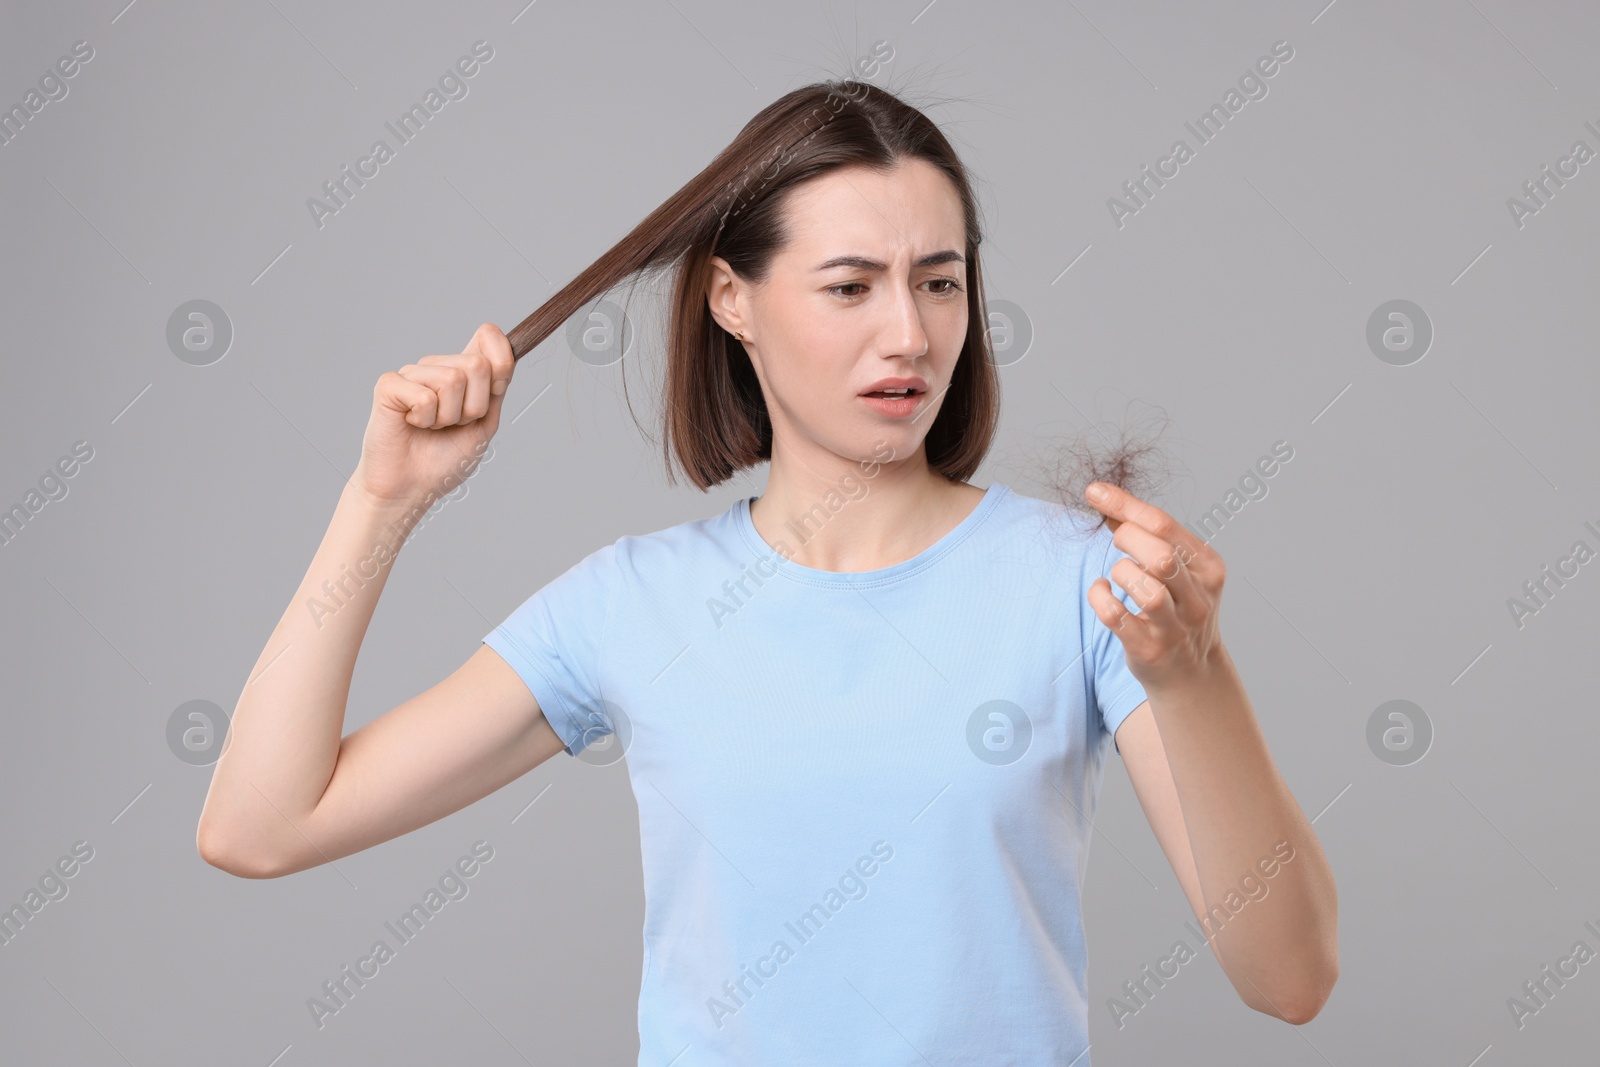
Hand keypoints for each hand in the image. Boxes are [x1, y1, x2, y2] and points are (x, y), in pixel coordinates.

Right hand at [349, 323, 514, 507]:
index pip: (489, 337)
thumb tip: (508, 355)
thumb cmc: (444, 459)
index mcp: (462, 372)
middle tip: (453, 424)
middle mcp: (437, 366)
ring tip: (432, 427)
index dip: (502, 359)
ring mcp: (412, 373)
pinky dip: (425, 419)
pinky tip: (412, 425)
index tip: (497, 389)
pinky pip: (424, 395)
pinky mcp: (389, 385)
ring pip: (452, 379)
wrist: (412, 488)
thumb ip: (496, 389)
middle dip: (474, 406)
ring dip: (448, 416)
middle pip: (477, 365)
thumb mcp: (483, 423)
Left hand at [1083, 481, 1226, 692]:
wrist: (1192, 673)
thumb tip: (1107, 503)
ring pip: (1143, 586)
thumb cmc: (1177, 610)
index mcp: (1208, 567)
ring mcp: (1175, 627)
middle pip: (1159, 554)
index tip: (1094, 491)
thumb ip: (1150, 538)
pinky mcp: (1149, 649)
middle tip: (1117, 543)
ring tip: (1118, 577)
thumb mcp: (1179, 571)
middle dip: (1126, 539)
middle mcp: (1198, 597)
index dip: (1124, 504)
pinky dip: (1100, 597)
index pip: (1164, 524)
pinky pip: (1115, 616)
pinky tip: (1102, 593)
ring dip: (1119, 573)